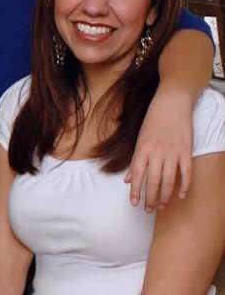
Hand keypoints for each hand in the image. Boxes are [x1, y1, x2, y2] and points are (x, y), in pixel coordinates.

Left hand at [126, 86, 194, 211]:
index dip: (135, 191)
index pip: (137, 174)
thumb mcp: (140, 139)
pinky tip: (182, 195)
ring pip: (168, 179)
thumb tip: (128, 179)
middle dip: (149, 197)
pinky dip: (185, 185)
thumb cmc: (153, 121)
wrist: (171, 104)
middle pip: (152, 180)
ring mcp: (172, 152)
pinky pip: (186, 172)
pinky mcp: (186, 151)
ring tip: (161, 206)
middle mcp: (156, 152)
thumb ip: (135, 161)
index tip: (134, 203)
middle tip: (148, 209)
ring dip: (164, 195)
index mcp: (142, 148)